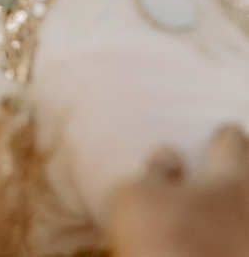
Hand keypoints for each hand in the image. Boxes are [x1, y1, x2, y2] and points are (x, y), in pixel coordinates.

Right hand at [110, 125, 248, 256]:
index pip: (233, 143)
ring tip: (231, 205)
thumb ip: (155, 170)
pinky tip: (227, 240)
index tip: (224, 132)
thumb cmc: (157, 240)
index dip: (225, 137)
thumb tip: (171, 157)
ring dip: (242, 203)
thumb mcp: (135, 194)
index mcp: (230, 179)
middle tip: (240, 160)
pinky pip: (244, 241)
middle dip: (245, 166)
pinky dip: (241, 237)